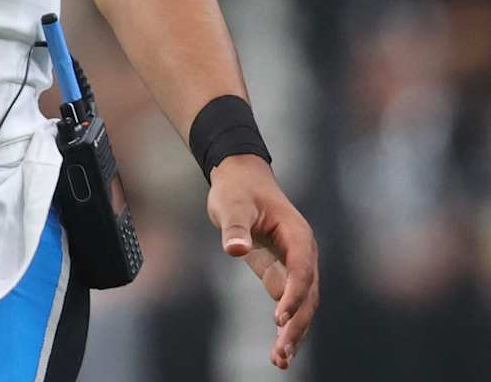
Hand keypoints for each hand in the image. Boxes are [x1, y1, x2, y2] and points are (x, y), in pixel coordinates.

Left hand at [207, 154, 318, 369]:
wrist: (241, 180)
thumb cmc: (237, 190)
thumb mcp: (231, 205)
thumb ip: (235, 228)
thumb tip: (235, 248)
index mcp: (297, 236)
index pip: (302, 270)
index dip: (293, 294)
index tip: (278, 316)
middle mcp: (303, 254)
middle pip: (308, 295)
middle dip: (296, 324)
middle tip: (281, 351)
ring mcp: (296, 266)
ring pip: (302, 305)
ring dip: (294, 332)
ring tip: (279, 360)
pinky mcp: (283, 274)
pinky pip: (289, 304)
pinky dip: (286, 326)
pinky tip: (277, 351)